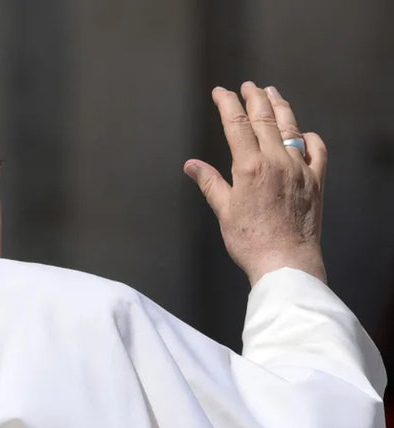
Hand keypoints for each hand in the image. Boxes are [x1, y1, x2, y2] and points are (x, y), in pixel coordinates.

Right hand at [185, 82, 327, 286]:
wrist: (286, 262)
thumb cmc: (251, 241)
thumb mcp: (224, 211)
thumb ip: (210, 183)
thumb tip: (192, 165)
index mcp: (250, 167)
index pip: (237, 123)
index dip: (227, 103)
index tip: (221, 92)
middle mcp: (276, 161)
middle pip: (265, 119)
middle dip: (255, 97)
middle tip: (248, 85)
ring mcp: (300, 169)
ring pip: (290, 128)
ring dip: (281, 108)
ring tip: (273, 93)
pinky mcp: (316, 181)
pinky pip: (316, 151)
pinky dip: (309, 138)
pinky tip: (304, 133)